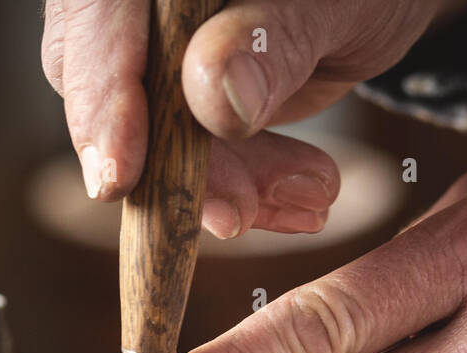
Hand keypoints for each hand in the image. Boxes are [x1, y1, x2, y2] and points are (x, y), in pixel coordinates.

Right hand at [40, 0, 454, 237]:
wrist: (368, 5)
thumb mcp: (337, 3)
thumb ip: (271, 40)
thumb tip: (211, 94)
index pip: (97, 16)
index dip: (102, 98)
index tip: (119, 176)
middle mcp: (135, 6)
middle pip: (108, 85)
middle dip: (171, 168)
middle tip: (234, 217)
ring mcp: (148, 50)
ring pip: (146, 136)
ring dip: (219, 187)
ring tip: (303, 199)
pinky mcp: (172, 101)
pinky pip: (183, 158)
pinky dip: (241, 189)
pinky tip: (299, 199)